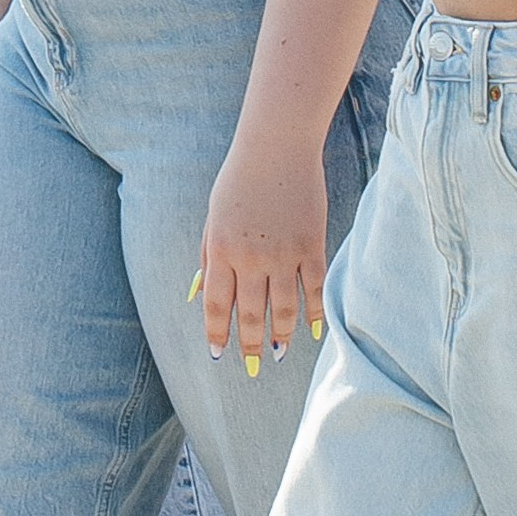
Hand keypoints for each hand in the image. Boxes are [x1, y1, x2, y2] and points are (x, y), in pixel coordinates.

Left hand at [198, 131, 327, 377]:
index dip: (217, 334)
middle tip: (252, 367)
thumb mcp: (213, 219)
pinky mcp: (312, 245)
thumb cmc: (238, 182)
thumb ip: (209, 258)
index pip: (216, 306)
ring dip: (282, 337)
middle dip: (250, 345)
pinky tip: (312, 330)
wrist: (276, 147)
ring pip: (285, 309)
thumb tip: (201, 296)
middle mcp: (251, 258)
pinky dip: (314, 313)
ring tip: (280, 355)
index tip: (219, 355)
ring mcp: (284, 254)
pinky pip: (314, 289)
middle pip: (250, 314)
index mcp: (221, 250)